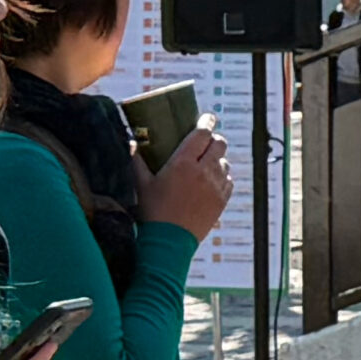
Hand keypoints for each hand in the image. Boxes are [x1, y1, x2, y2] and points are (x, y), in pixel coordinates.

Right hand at [135, 122, 231, 241]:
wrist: (169, 241)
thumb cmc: (151, 211)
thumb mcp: (141, 184)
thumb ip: (137, 161)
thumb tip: (131, 143)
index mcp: (183, 163)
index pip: (202, 133)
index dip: (207, 122)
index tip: (207, 117)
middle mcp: (204, 171)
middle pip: (219, 144)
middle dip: (213, 139)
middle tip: (205, 141)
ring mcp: (216, 185)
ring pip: (225, 162)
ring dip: (216, 159)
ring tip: (204, 164)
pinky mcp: (223, 199)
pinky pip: (229, 179)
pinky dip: (222, 176)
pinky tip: (210, 181)